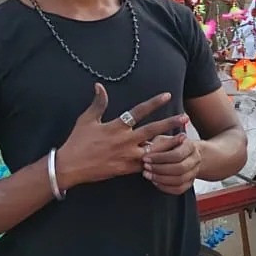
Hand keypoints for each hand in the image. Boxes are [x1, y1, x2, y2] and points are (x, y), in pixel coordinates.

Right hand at [55, 85, 186, 188]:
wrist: (70, 167)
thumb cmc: (77, 142)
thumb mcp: (86, 120)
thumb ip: (97, 103)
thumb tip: (99, 85)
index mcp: (116, 127)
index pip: (138, 112)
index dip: (153, 103)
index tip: (167, 95)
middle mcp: (124, 141)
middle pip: (152, 130)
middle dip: (169, 123)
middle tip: (185, 118)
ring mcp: (127, 156)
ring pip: (153, 150)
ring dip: (169, 144)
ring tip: (184, 139)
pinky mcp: (126, 169)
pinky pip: (146, 165)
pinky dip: (157, 161)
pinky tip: (169, 158)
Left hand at [143, 132, 202, 195]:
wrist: (183, 154)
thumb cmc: (171, 146)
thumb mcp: (163, 140)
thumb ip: (157, 145)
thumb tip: (147, 151)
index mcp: (190, 146)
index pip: (177, 154)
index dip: (160, 158)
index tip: (146, 158)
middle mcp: (195, 159)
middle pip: (180, 168)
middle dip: (160, 169)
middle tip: (146, 167)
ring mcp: (194, 172)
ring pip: (179, 180)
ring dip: (161, 179)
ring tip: (148, 175)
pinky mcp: (189, 182)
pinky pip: (178, 189)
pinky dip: (165, 187)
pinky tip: (155, 182)